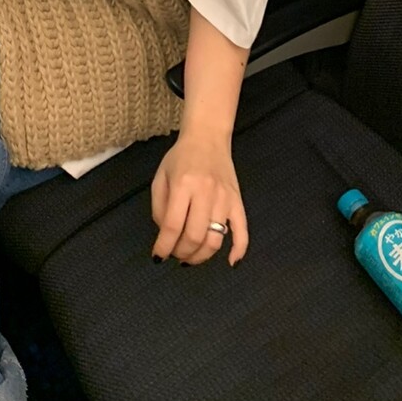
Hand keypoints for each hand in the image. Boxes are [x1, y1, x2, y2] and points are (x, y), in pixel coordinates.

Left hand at [150, 132, 247, 265]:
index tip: (158, 256)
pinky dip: (238, 250)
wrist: (207, 137)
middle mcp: (205, 192)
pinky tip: (230, 262)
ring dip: (202, 256)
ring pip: (216, 240)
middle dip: (181, 252)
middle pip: (194, 236)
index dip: (164, 246)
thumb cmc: (181, 157)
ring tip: (190, 257)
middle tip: (175, 255)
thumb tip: (166, 236)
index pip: (172, 225)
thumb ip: (159, 208)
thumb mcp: (160, 177)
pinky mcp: (238, 202)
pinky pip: (243, 232)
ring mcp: (225, 199)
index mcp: (183, 185)